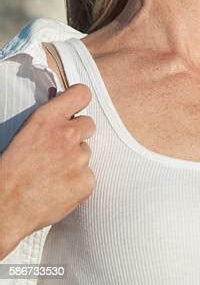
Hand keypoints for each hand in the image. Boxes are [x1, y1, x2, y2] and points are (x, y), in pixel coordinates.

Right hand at [0, 84, 95, 255]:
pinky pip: (88, 177)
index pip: (81, 94)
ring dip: (75, 162)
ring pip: (86, 153)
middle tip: (60, 151)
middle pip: (89, 124)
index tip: (77, 109)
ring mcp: (79, 157)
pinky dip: (77, 184)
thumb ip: (49, 119)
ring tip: (53, 175)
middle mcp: (67, 134)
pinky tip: (59, 189)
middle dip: (78, 135)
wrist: (5, 206)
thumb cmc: (10, 171)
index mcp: (48, 118)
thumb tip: (60, 103)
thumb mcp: (26, 133)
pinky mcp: (86, 180)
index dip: (80, 101)